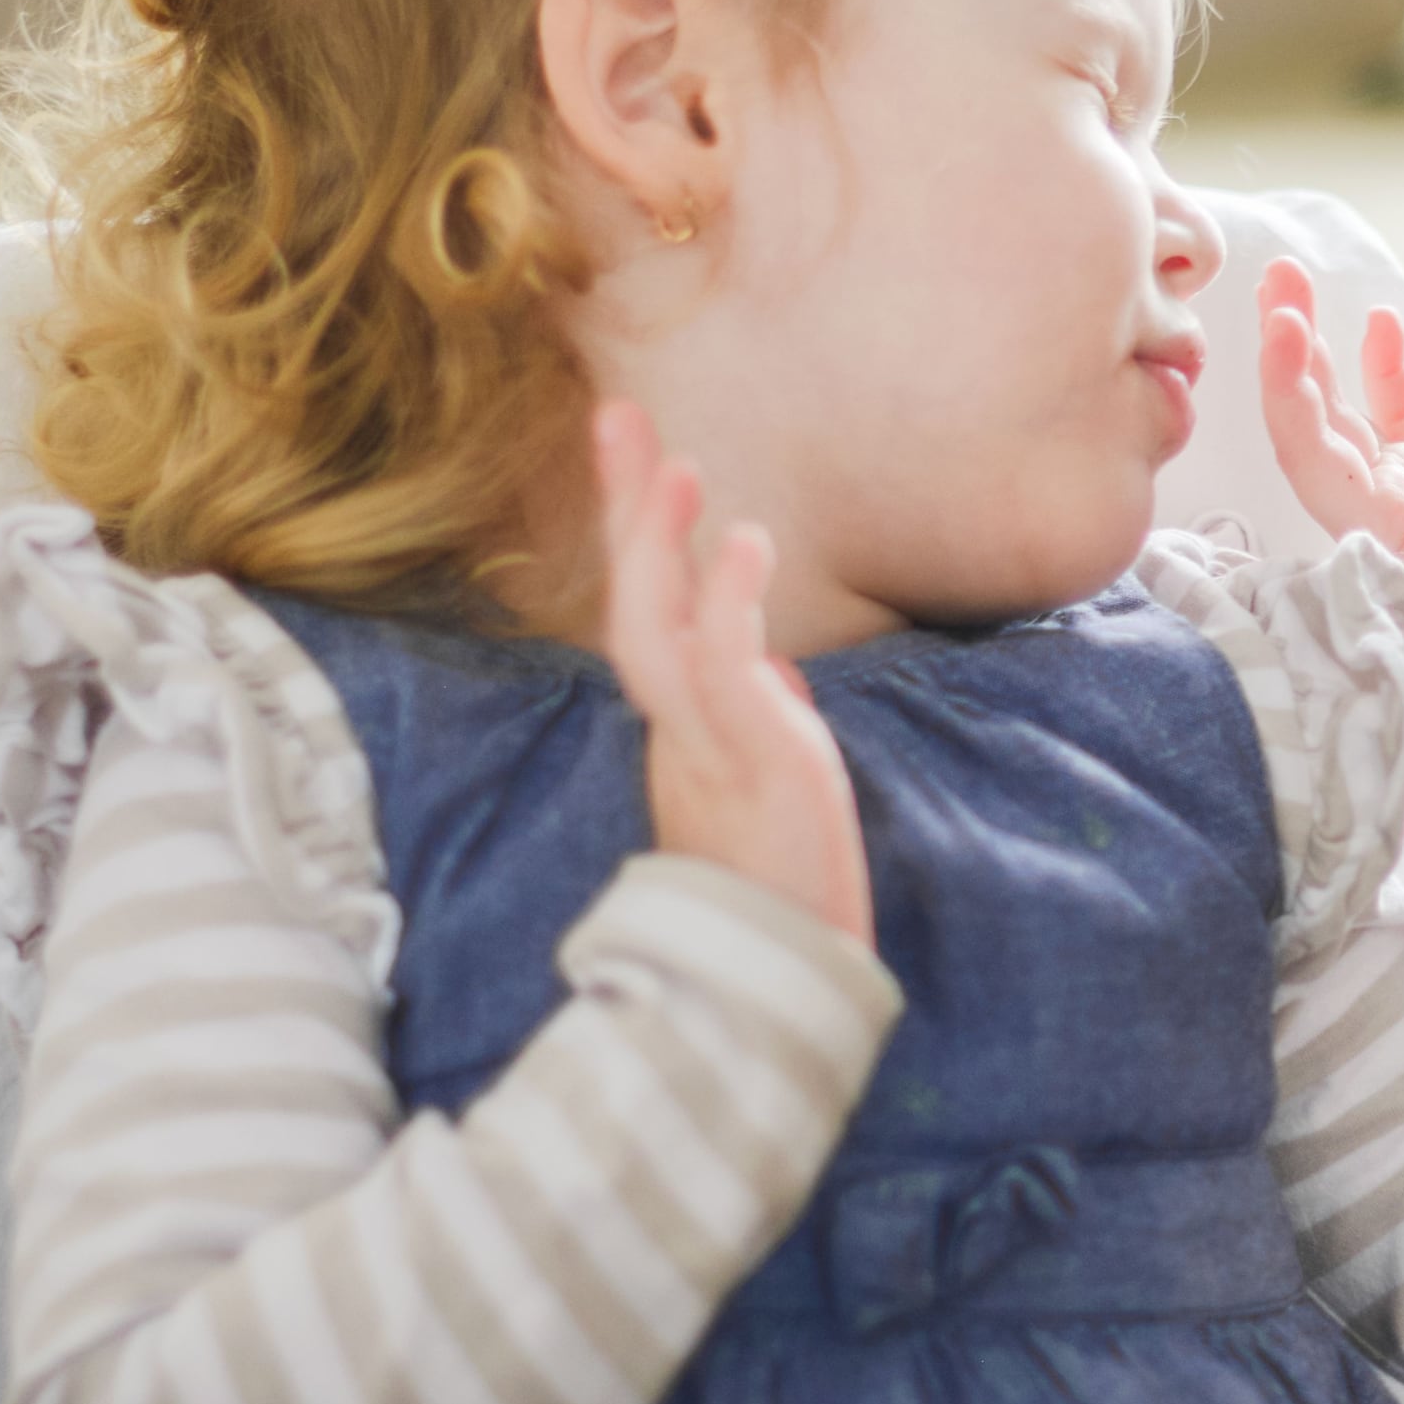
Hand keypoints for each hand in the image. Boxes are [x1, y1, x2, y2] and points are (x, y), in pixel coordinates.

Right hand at [592, 401, 869, 948]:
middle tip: (614, 414)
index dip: (640, 537)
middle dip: (623, 509)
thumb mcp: (774, 783)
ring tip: (670, 464)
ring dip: (656, 545)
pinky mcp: (755, 768)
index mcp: (682, 731)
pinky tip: (740, 540)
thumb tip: (771, 671)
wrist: (788, 989)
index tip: (638, 457)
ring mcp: (709, 750)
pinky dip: (727, 603)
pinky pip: (726, 674)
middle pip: (630, 603)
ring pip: (654, 631)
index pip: (650, 613)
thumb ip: (761, 721)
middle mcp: (680, 732)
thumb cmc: (788, 890)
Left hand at [1255, 258, 1403, 629]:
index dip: (1286, 387)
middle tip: (1277, 277)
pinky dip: (1392, 367)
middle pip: (1314, 420)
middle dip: (1290, 348)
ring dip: (1326, 349)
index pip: (1308, 452)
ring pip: (1350, 408)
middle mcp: (1378, 506)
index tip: (1281, 323)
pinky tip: (1383, 325)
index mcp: (1374, 531)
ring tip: (1300, 285)